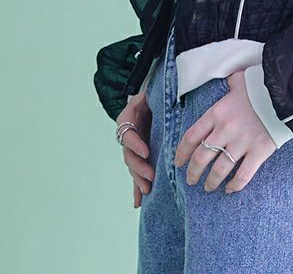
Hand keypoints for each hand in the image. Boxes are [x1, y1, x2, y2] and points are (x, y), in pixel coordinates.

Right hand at [115, 91, 154, 208]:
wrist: (154, 97)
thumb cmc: (154, 93)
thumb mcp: (151, 90)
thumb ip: (153, 93)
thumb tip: (164, 93)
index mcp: (128, 117)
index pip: (128, 133)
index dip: (135, 144)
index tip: (146, 152)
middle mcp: (129, 134)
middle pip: (129, 154)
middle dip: (139, 167)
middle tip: (150, 176)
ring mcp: (134, 147)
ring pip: (133, 166)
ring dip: (139, 179)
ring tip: (147, 189)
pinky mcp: (142, 156)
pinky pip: (137, 173)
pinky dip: (137, 188)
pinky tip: (138, 202)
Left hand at [173, 69, 276, 193]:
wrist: (284, 93)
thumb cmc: (260, 85)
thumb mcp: (238, 80)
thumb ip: (229, 84)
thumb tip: (227, 81)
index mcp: (216, 113)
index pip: (191, 137)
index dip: (181, 153)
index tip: (178, 162)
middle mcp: (225, 129)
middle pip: (201, 157)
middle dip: (193, 172)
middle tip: (191, 180)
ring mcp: (241, 142)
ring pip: (219, 170)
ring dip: (211, 182)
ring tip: (208, 188)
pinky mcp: (258, 152)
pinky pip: (243, 175)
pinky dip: (235, 186)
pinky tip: (230, 190)